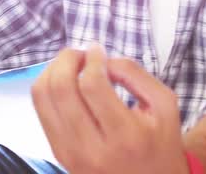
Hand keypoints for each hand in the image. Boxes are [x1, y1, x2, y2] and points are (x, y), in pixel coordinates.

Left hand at [30, 44, 186, 173]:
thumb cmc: (160, 142)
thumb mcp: (164, 104)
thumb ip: (135, 73)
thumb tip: (102, 59)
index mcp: (125, 136)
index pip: (92, 85)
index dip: (91, 59)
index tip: (98, 51)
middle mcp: (92, 148)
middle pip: (61, 88)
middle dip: (67, 59)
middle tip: (81, 54)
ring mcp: (70, 153)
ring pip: (43, 97)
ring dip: (53, 71)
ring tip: (72, 66)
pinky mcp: (59, 154)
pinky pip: (41, 111)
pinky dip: (48, 88)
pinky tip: (66, 84)